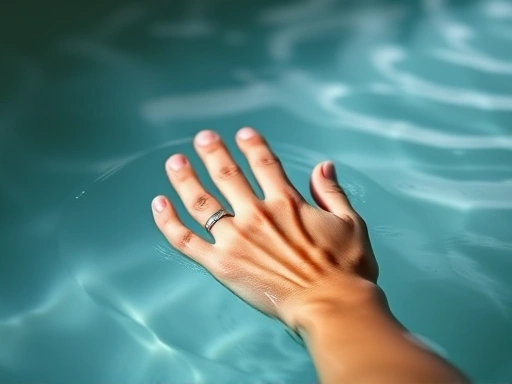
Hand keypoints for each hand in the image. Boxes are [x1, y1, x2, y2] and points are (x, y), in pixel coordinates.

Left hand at [151, 127, 378, 329]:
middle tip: (203, 138)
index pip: (263, 163)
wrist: (331, 306)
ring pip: (201, 201)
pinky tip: (158, 204)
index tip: (242, 134)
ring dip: (185, 178)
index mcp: (287, 202)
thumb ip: (332, 192)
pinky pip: (186, 240)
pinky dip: (169, 222)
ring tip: (175, 162)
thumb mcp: (350, 223)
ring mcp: (235, 239)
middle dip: (213, 152)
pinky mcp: (221, 264)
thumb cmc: (346, 270)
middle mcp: (257, 214)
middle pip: (227, 174)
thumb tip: (323, 166)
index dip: (252, 145)